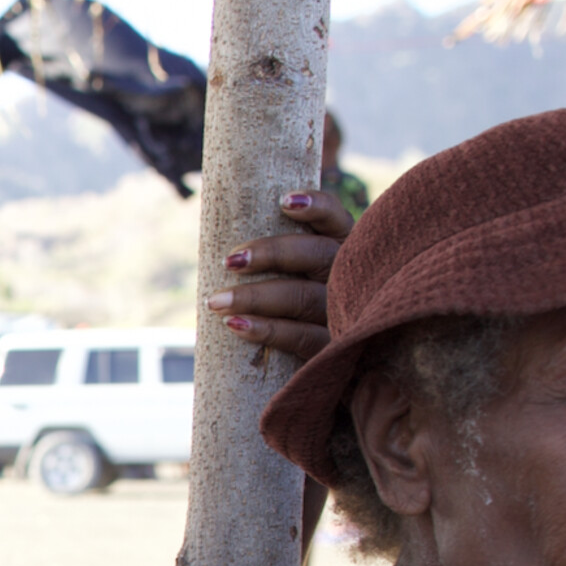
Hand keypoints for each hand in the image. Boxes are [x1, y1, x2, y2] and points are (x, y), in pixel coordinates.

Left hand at [205, 189, 354, 360]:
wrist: (330, 363)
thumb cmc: (296, 309)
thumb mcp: (298, 275)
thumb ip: (280, 258)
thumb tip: (226, 253)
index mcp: (344, 250)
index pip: (337, 220)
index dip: (317, 207)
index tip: (284, 202)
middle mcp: (350, 278)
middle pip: (317, 255)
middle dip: (271, 253)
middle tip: (230, 261)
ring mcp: (345, 313)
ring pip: (301, 297)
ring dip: (254, 297)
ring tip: (216, 301)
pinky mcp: (333, 347)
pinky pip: (299, 336)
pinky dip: (266, 329)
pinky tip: (235, 325)